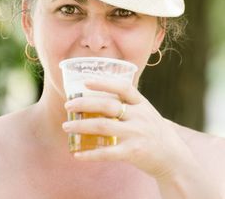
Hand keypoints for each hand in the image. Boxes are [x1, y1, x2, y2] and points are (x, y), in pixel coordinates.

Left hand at [62, 79, 192, 179]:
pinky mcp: (133, 152)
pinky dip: (90, 154)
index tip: (85, 81)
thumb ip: (128, 104)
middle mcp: (139, 116)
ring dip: (81, 126)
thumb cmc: (154, 131)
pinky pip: (107, 153)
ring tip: (66, 126)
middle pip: (108, 105)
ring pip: (103, 126)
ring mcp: (136, 134)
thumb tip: (100, 97)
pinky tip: (77, 154)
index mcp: (142, 103)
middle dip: (84, 103)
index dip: (104, 82)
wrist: (173, 157)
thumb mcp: (146, 112)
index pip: (123, 87)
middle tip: (68, 105)